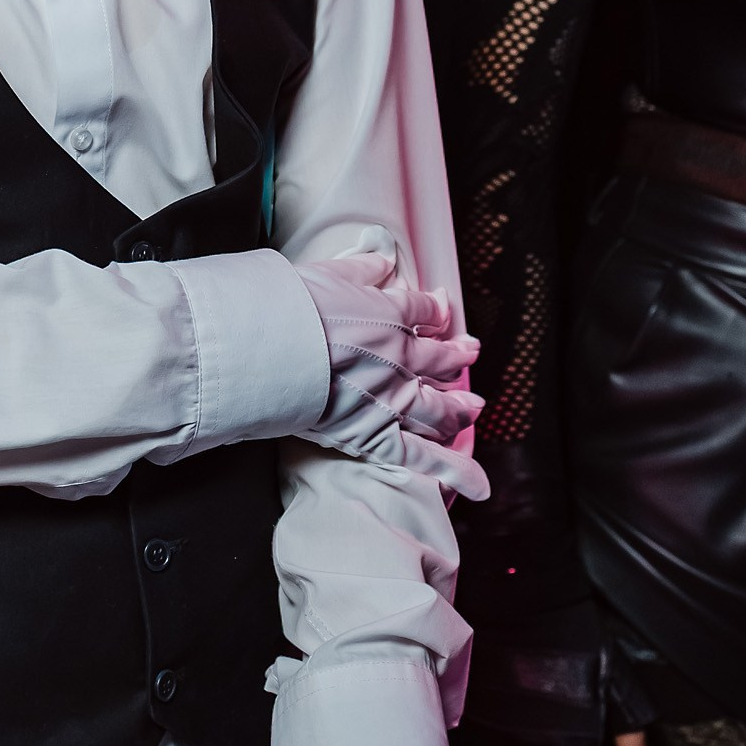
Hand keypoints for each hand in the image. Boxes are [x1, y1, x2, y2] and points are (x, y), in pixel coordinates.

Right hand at [294, 235, 487, 497]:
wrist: (266, 346)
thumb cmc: (289, 308)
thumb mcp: (328, 273)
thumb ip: (361, 268)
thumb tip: (382, 258)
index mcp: (389, 315)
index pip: (425, 313)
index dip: (437, 312)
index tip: (441, 311)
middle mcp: (398, 358)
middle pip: (441, 361)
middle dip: (458, 357)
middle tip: (468, 354)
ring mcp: (391, 399)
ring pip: (439, 408)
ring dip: (460, 409)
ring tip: (472, 409)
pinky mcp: (374, 435)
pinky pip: (421, 458)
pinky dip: (455, 472)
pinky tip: (480, 487)